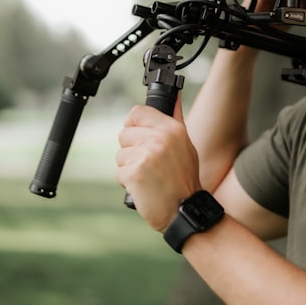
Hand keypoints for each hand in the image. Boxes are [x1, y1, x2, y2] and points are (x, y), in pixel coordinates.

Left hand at [115, 96, 200, 231]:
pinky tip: (144, 187)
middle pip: (124, 135)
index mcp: (172, 129)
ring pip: (120, 155)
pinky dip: (128, 183)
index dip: (133, 125)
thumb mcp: (186, 145)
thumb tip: (175, 94)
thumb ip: (176, 118)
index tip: (139, 137)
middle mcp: (160, 139)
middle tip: (149, 165)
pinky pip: (119, 172)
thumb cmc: (184, 179)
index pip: (137, 113)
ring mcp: (147, 155)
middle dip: (131, 151)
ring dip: (129, 168)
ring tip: (148, 177)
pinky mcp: (135, 173)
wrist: (184, 210)